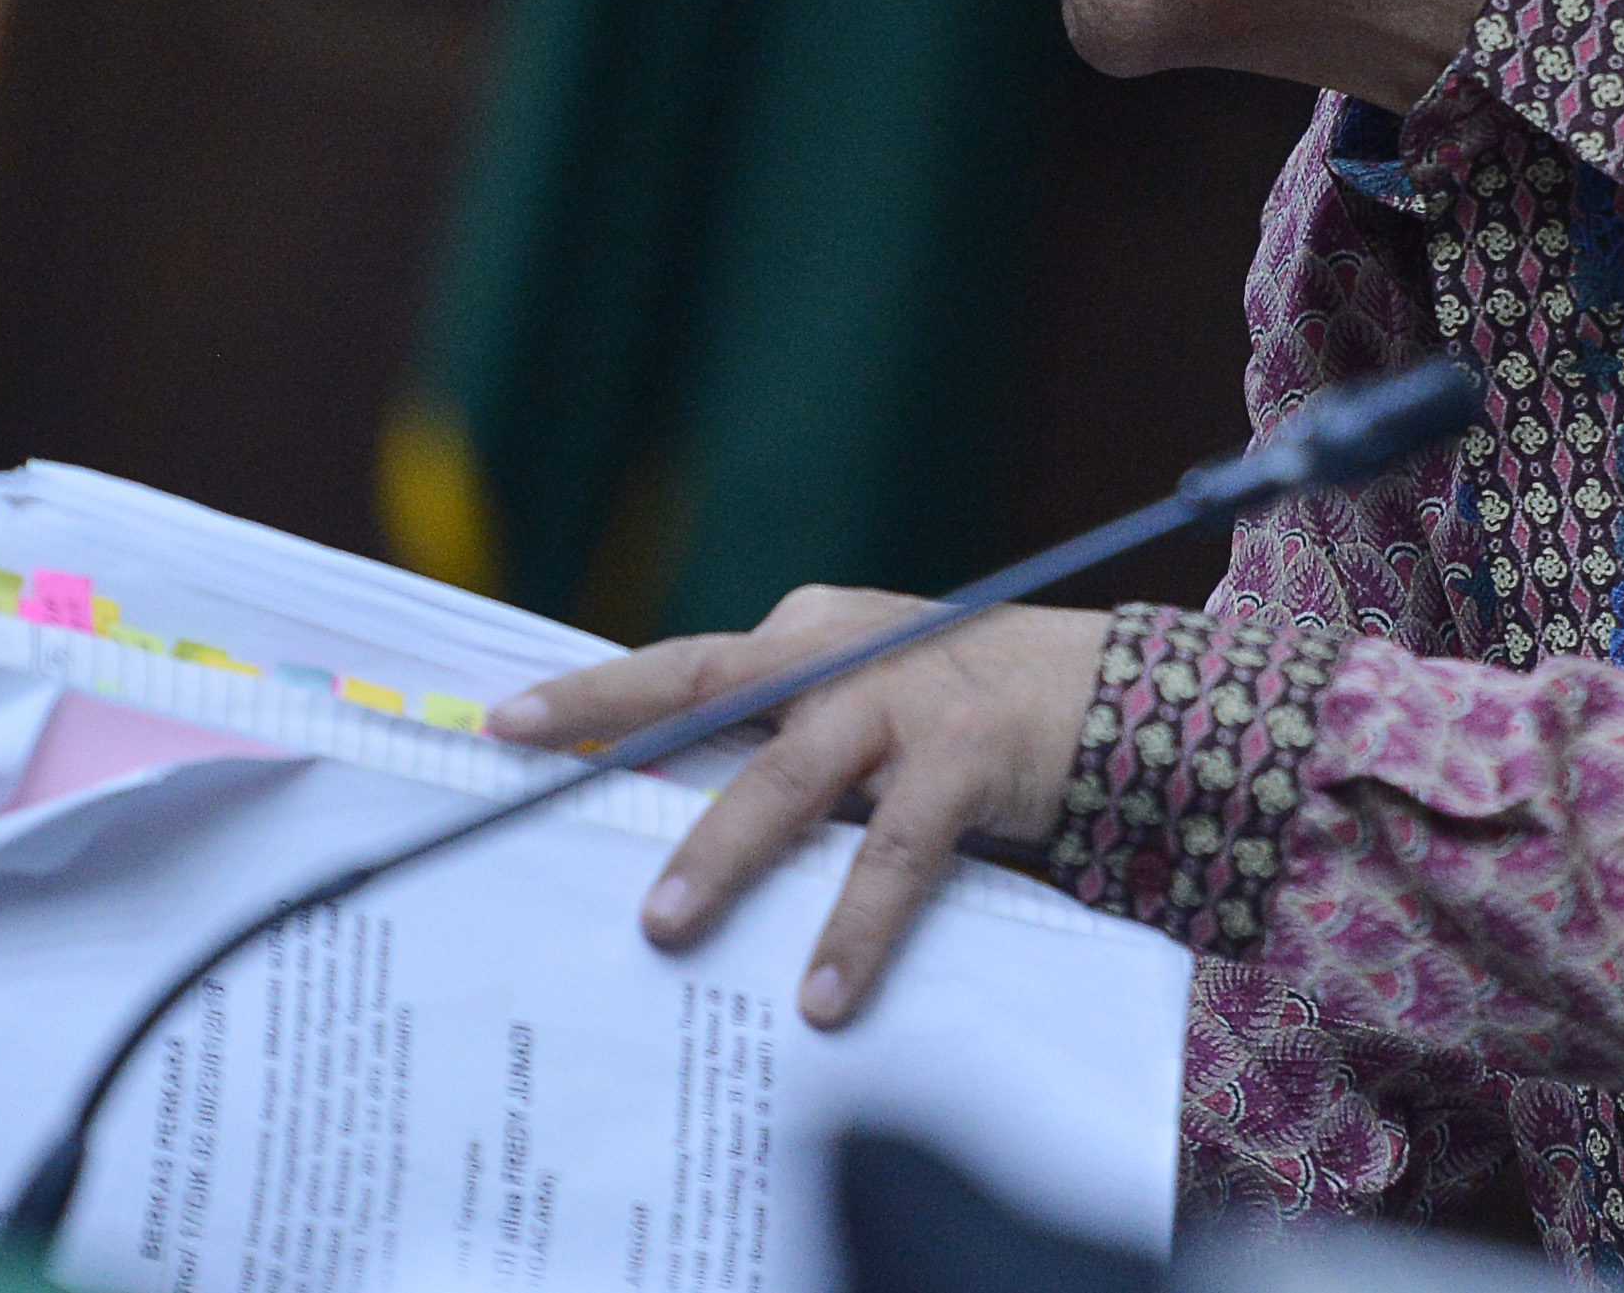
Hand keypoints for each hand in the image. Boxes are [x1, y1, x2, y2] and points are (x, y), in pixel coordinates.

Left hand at [488, 587, 1107, 1028]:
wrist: (1122, 689)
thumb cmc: (975, 704)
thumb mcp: (872, 696)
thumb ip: (791, 737)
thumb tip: (681, 819)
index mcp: (808, 633)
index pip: (682, 667)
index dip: (594, 693)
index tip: (501, 721)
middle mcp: (842, 652)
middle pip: (706, 686)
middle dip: (611, 720)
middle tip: (529, 763)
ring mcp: (902, 699)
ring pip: (788, 779)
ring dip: (722, 854)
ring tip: (666, 927)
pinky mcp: (964, 755)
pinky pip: (894, 853)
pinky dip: (857, 923)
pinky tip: (827, 990)